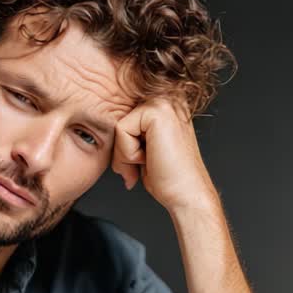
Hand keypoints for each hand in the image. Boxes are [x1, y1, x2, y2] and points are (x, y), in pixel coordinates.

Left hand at [111, 98, 217, 213]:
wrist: (187, 194)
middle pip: (119, 119)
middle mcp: (167, 98)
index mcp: (166, 103)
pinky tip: (149, 159)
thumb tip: (105, 124)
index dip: (126, 144)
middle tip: (144, 163)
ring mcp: (164, 102)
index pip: (123, 116)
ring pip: (119, 125)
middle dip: (123, 149)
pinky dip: (129, 153)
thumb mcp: (145, 146)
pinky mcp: (158, 112)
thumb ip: (131, 129)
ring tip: (148, 161)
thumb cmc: (169, 176)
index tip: (146, 159)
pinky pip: (121, 130)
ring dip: (126, 152)